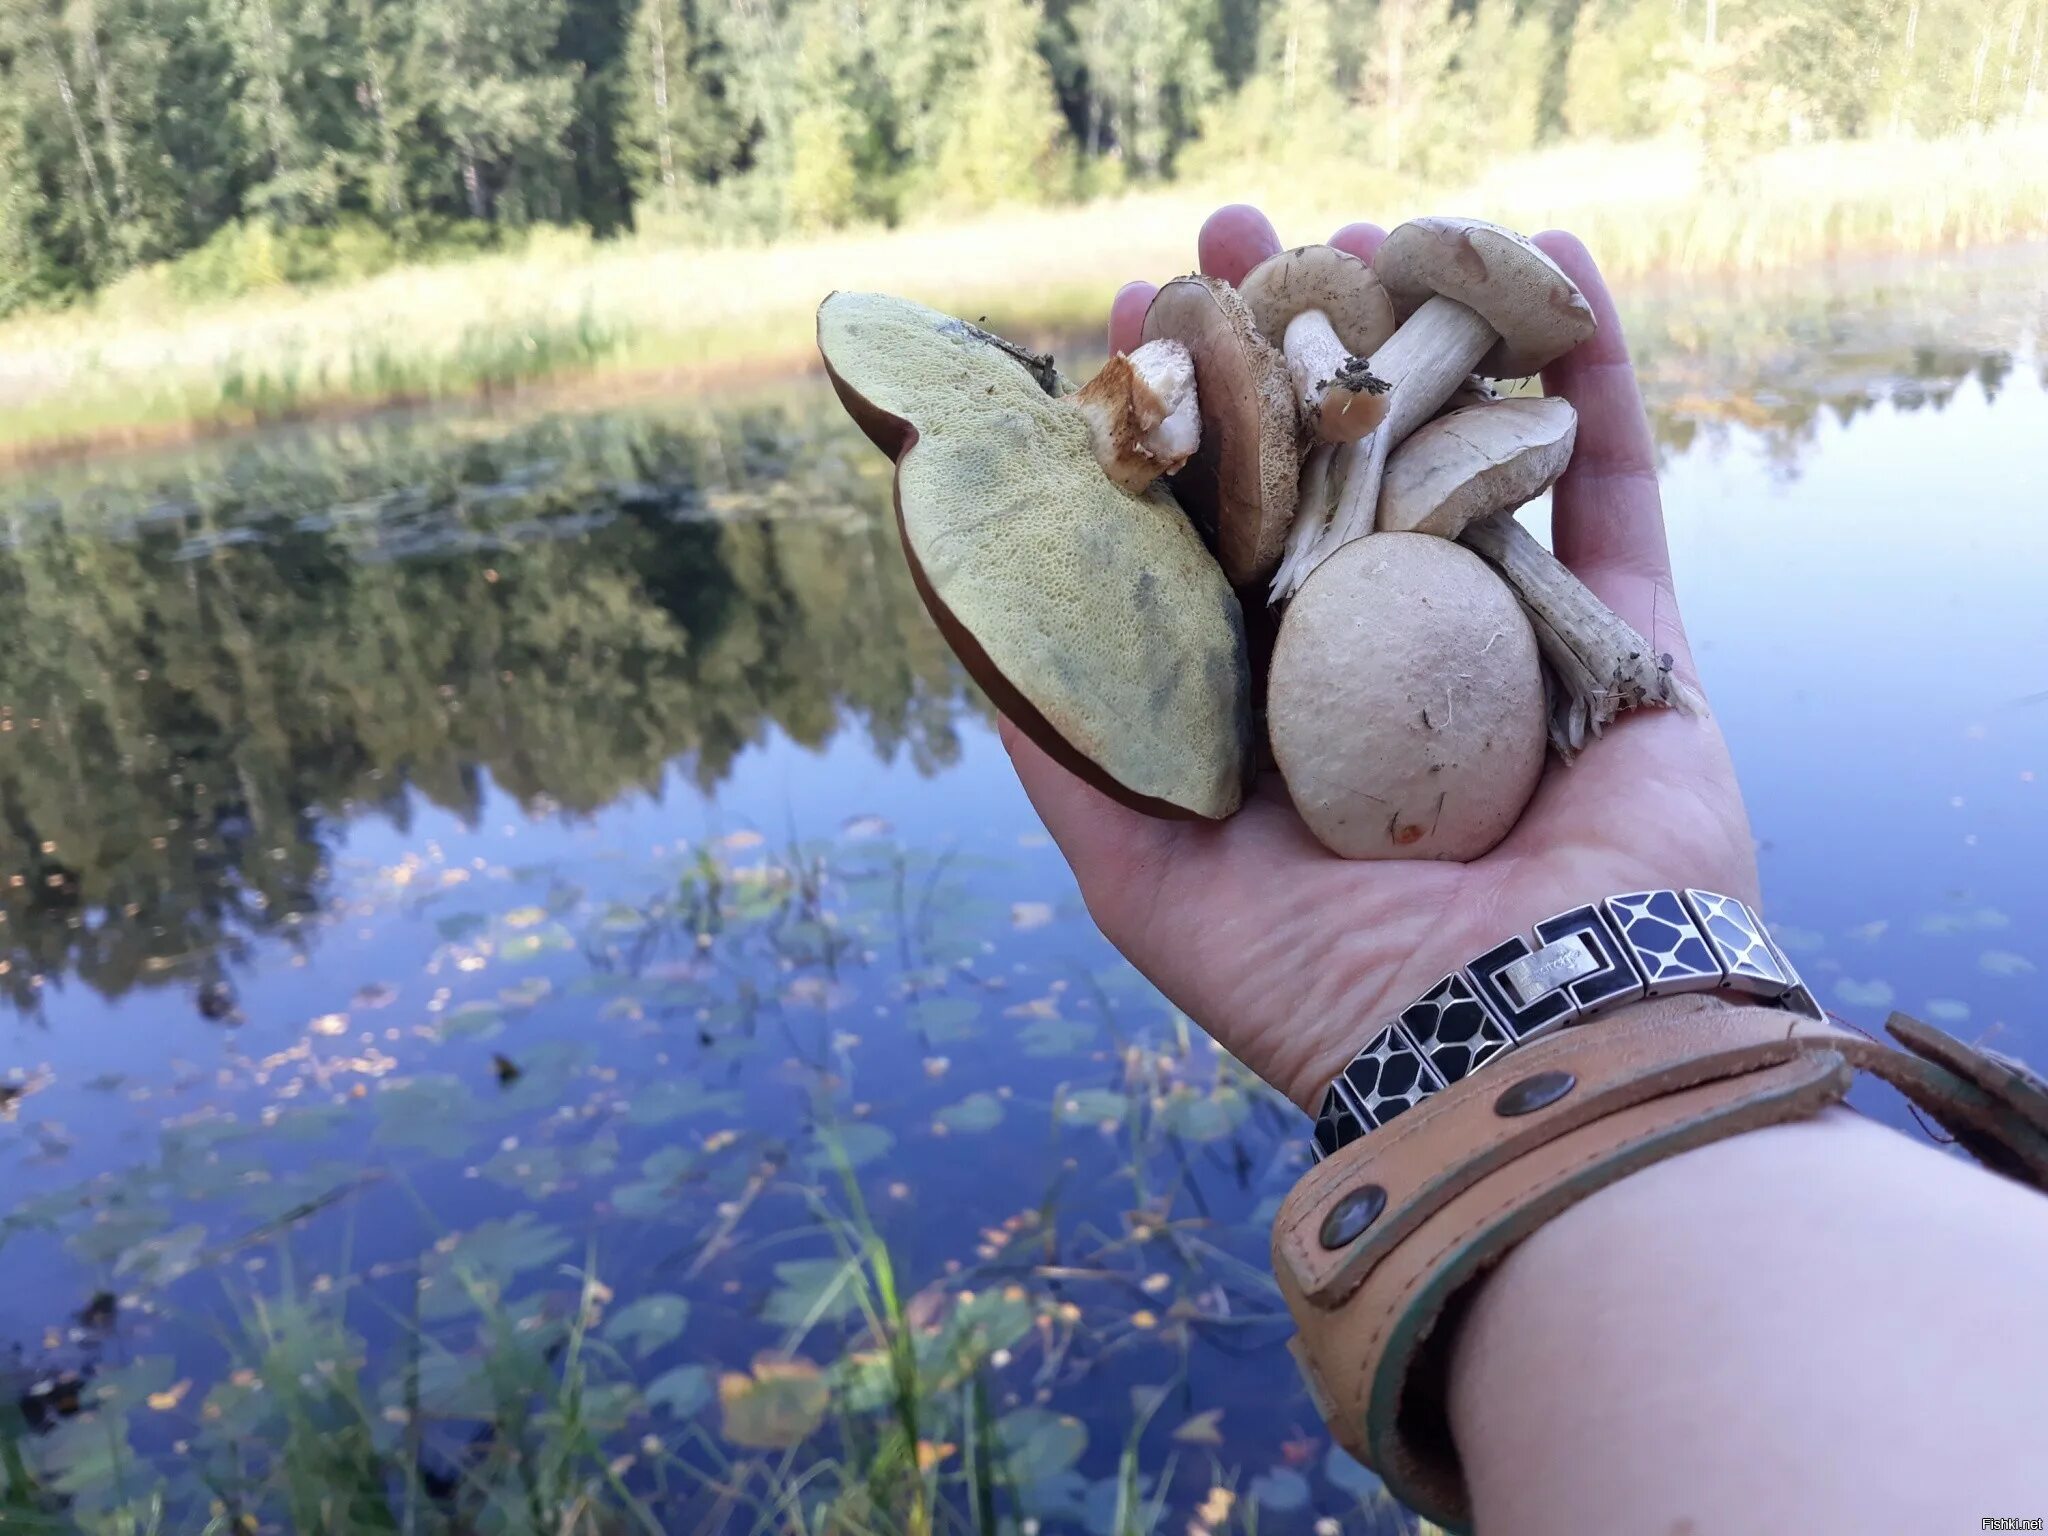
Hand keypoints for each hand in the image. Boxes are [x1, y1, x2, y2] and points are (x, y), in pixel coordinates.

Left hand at [1002, 204, 1759, 1111]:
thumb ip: (1066, 739)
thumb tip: (970, 608)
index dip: (1176, 418)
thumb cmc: (1315, 979)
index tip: (1129, 315)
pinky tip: (1561, 256)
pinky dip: (1598, 372)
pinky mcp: (1634, 642)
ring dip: (1421, 327)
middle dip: (1286, 343)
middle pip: (1332, 463)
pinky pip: (1619, 482)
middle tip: (1242, 234)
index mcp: (1282, 698)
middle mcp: (1390, 659)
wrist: (1520, 1054)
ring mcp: (1514, 642)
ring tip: (1368, 220)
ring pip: (1463, 446)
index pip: (1218, 523)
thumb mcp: (1140, 867)